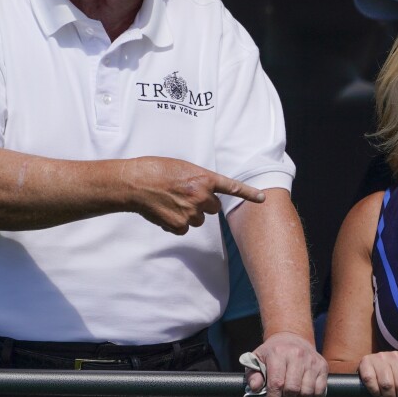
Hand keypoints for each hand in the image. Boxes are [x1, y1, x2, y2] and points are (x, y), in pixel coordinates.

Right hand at [123, 157, 264, 233]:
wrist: (135, 183)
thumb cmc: (156, 170)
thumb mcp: (183, 168)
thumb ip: (199, 180)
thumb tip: (204, 192)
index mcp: (204, 179)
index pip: (232, 187)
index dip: (249, 193)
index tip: (263, 198)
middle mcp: (201, 196)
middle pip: (213, 207)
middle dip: (203, 203)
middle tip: (185, 194)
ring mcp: (190, 212)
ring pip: (198, 219)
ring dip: (189, 213)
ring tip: (171, 201)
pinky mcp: (179, 225)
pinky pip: (184, 228)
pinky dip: (176, 223)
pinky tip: (165, 211)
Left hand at [245, 331, 327, 396]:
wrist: (292, 336)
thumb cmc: (273, 352)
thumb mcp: (257, 358)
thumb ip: (253, 374)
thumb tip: (255, 388)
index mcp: (278, 353)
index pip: (276, 383)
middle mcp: (297, 354)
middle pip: (293, 389)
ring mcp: (311, 359)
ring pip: (307, 391)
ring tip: (292, 395)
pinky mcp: (322, 365)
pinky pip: (320, 390)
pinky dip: (312, 396)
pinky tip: (303, 390)